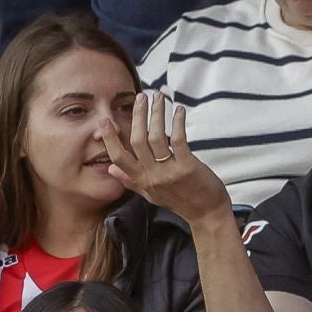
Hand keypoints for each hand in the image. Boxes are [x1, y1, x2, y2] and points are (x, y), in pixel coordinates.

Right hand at [100, 93, 233, 226]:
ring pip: (156, 136)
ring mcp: (169, 172)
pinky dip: (178, 122)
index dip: (110, 138)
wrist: (207, 214)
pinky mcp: (187, 167)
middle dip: (138, 116)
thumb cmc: (180, 202)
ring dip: (157, 113)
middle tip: (141, 97)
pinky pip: (179, 140)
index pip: (119, 157)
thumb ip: (130, 181)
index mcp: (141, 181)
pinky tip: (179, 110)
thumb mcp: (150, 194)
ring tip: (158, 97)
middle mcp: (152, 176)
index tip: (105, 120)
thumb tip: (110, 169)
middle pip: (137, 140)